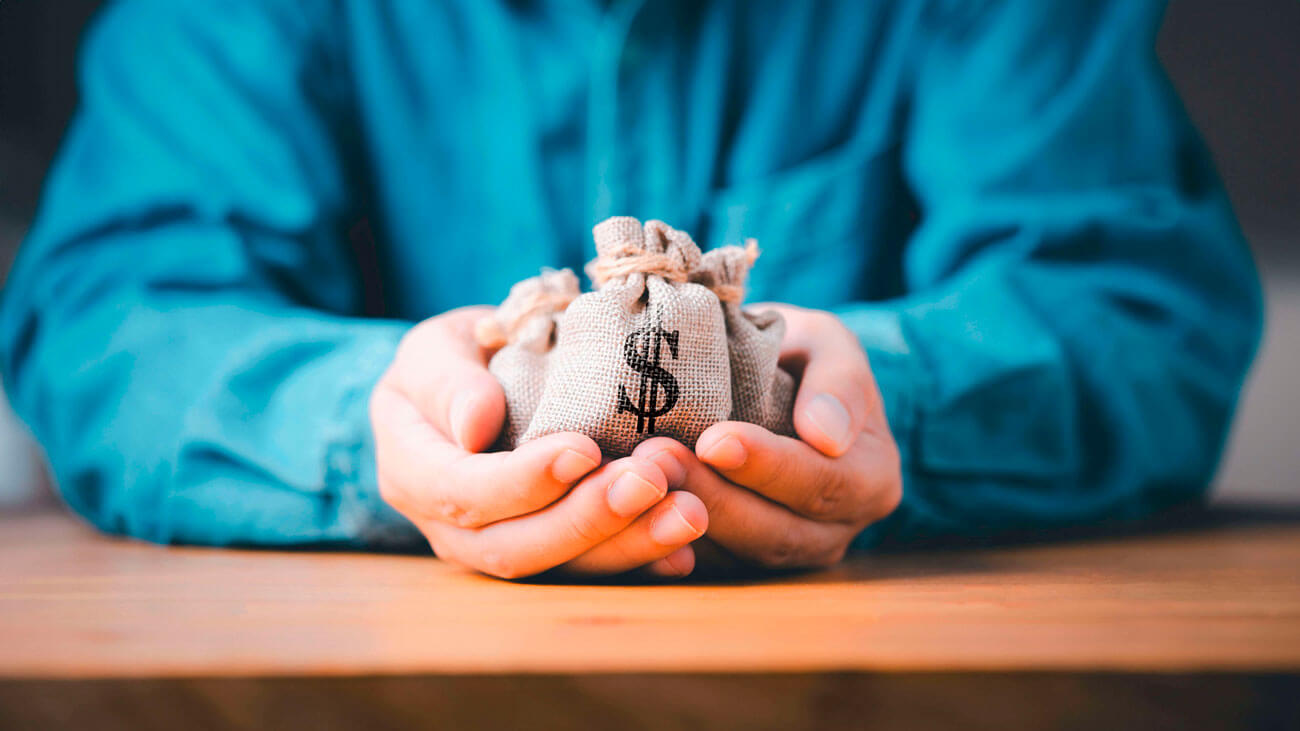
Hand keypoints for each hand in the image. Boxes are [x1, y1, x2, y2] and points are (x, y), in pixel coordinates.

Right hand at [370, 307, 706, 579]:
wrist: (478, 386)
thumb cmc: (458, 358)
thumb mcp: (436, 348)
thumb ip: (447, 380)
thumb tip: (474, 426)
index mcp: (411, 471)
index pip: (463, 491)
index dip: (524, 480)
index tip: (585, 450)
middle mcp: (447, 528)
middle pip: (513, 547)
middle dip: (587, 520)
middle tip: (652, 481)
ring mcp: (496, 550)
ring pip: (558, 569)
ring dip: (626, 545)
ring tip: (687, 512)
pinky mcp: (545, 556)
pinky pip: (590, 572)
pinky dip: (640, 562)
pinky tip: (684, 549)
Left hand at [632, 305, 900, 570]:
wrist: (772, 381)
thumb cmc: (801, 356)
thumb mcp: (829, 345)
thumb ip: (839, 382)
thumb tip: (827, 435)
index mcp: (870, 479)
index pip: (821, 483)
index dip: (767, 467)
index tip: (714, 440)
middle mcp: (835, 530)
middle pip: (775, 531)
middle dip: (711, 497)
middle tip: (656, 459)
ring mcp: (788, 554)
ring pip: (736, 556)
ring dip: (680, 522)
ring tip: (633, 480)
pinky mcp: (742, 562)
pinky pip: (706, 566)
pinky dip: (665, 545)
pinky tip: (626, 517)